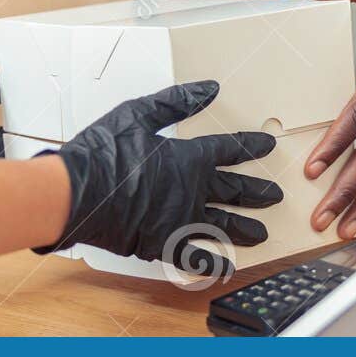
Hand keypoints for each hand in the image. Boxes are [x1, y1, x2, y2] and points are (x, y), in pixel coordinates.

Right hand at [41, 81, 282, 274]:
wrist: (79, 193)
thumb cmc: (104, 152)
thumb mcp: (139, 114)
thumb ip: (177, 103)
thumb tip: (211, 88)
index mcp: (189, 158)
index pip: (230, 150)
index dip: (250, 145)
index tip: (268, 144)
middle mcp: (193, 191)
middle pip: (235, 191)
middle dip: (257, 192)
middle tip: (276, 195)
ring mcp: (181, 220)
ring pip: (224, 225)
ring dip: (245, 229)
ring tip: (263, 233)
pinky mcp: (164, 244)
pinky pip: (196, 258)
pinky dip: (213, 263)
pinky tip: (227, 267)